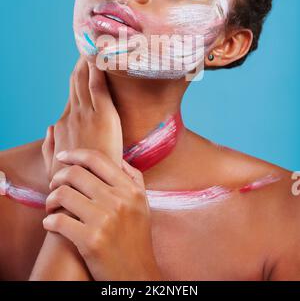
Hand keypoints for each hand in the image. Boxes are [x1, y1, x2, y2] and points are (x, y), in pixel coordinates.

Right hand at [42, 56, 122, 181]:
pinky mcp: (103, 116)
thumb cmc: (74, 177)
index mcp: (64, 124)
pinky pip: (98, 87)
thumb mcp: (54, 163)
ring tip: (92, 44)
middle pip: (76, 83)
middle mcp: (73, 115)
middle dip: (81, 64)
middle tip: (87, 45)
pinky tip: (99, 56)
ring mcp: (87, 114)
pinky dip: (98, 70)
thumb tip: (49, 127)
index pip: (71, 95)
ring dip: (87, 61)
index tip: (81, 63)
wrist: (86, 187)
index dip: (76, 78)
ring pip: (85, 81)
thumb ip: (49, 144)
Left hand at [43, 148, 162, 280]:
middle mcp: (118, 200)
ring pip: (63, 194)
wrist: (136, 274)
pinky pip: (58, 221)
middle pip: (75, 173)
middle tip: (53, 185)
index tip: (63, 156)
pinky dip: (49, 220)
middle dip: (58, 177)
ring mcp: (104, 220)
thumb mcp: (143, 203)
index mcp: (130, 189)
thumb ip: (133, 178)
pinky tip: (50, 223)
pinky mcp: (90, 240)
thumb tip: (118, 158)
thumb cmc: (137, 238)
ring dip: (50, 198)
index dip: (75, 154)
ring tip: (51, 205)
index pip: (97, 159)